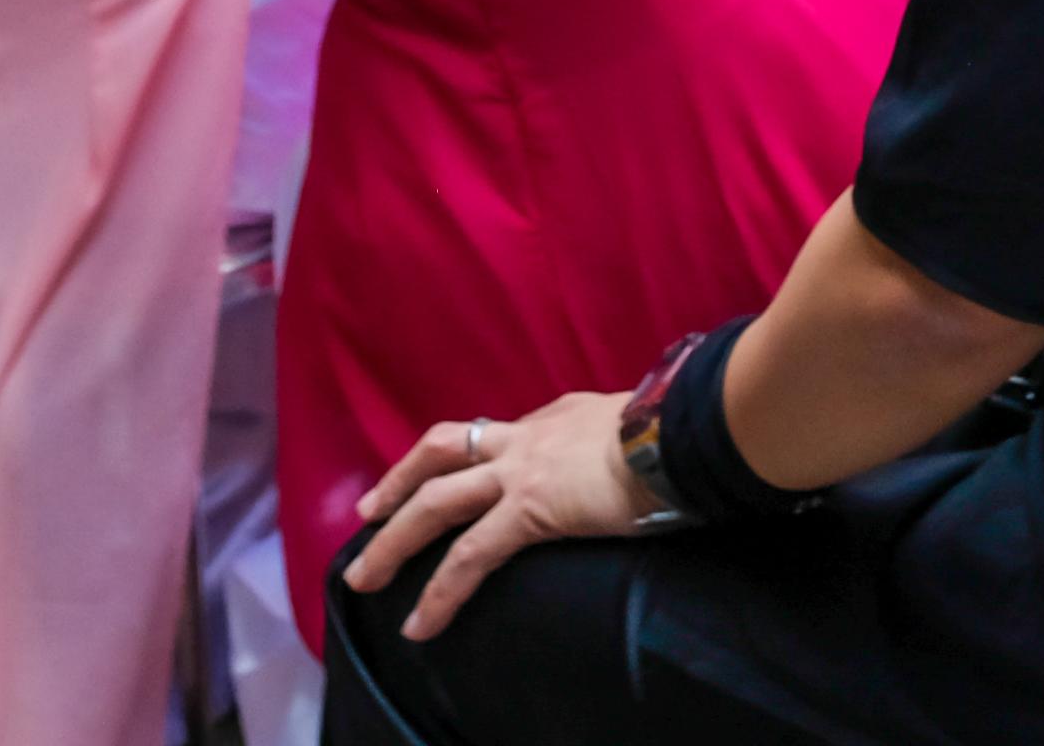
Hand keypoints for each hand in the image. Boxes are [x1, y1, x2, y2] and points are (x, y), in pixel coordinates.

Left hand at [342, 391, 653, 642]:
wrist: (679, 436)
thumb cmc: (675, 432)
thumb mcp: (636, 422)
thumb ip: (618, 439)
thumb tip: (634, 452)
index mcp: (554, 418)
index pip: (495, 435)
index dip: (465, 458)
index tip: (445, 476)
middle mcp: (525, 437)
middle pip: (442, 452)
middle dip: (398, 484)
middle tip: (368, 514)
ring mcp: (520, 473)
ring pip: (436, 502)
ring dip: (393, 541)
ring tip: (364, 577)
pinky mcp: (527, 512)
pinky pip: (469, 558)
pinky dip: (438, 593)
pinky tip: (419, 625)